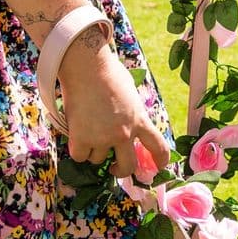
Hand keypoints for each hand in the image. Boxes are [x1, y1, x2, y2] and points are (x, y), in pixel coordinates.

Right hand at [58, 35, 168, 177]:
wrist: (87, 67)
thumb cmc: (109, 73)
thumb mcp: (131, 94)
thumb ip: (132, 112)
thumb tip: (128, 121)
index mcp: (140, 120)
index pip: (158, 146)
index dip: (161, 160)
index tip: (159, 167)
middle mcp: (124, 133)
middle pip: (128, 166)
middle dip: (120, 172)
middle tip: (114, 169)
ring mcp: (103, 138)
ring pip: (98, 160)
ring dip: (93, 151)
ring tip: (88, 131)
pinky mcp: (81, 139)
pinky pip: (79, 156)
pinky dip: (77, 149)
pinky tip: (76, 135)